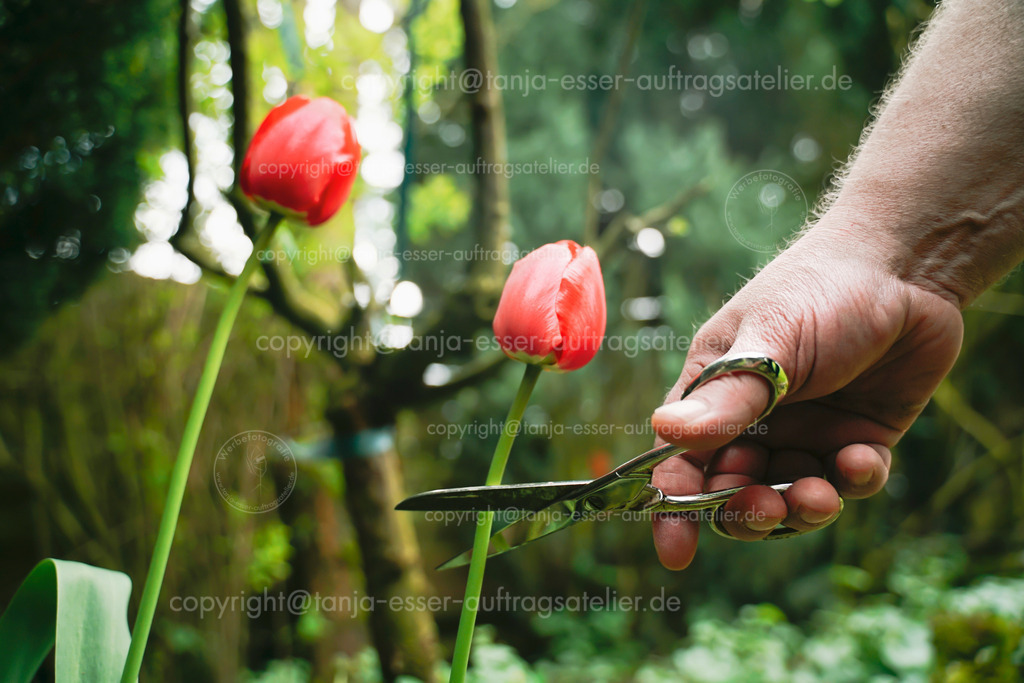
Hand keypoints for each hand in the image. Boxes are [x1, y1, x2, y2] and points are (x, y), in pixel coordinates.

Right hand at [650, 221, 963, 569]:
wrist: (907, 267)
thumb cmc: (819, 289)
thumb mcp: (769, 341)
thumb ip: (728, 395)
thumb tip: (666, 432)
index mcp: (714, 393)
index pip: (680, 460)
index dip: (673, 509)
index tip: (675, 552)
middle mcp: (756, 420)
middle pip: (734, 492)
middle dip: (747, 512)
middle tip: (767, 508)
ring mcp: (808, 431)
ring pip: (793, 497)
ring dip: (803, 506)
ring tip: (821, 493)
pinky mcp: (858, 437)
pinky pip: (850, 482)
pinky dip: (854, 480)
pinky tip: (862, 457)